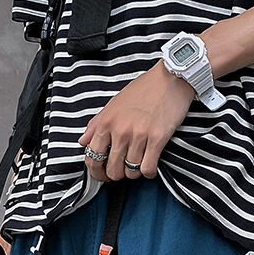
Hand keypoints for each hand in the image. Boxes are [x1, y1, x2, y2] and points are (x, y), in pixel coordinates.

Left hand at [77, 60, 195, 181]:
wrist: (170, 78)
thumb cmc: (143, 90)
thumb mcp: (113, 104)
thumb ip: (96, 124)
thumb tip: (83, 141)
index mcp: (106, 121)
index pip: (92, 157)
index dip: (96, 172)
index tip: (102, 175)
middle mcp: (120, 130)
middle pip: (112, 169)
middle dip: (116, 175)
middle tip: (122, 172)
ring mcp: (139, 135)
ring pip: (131, 171)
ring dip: (134, 173)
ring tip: (137, 166)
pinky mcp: (158, 138)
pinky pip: (148, 168)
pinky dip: (148, 172)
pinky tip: (149, 168)